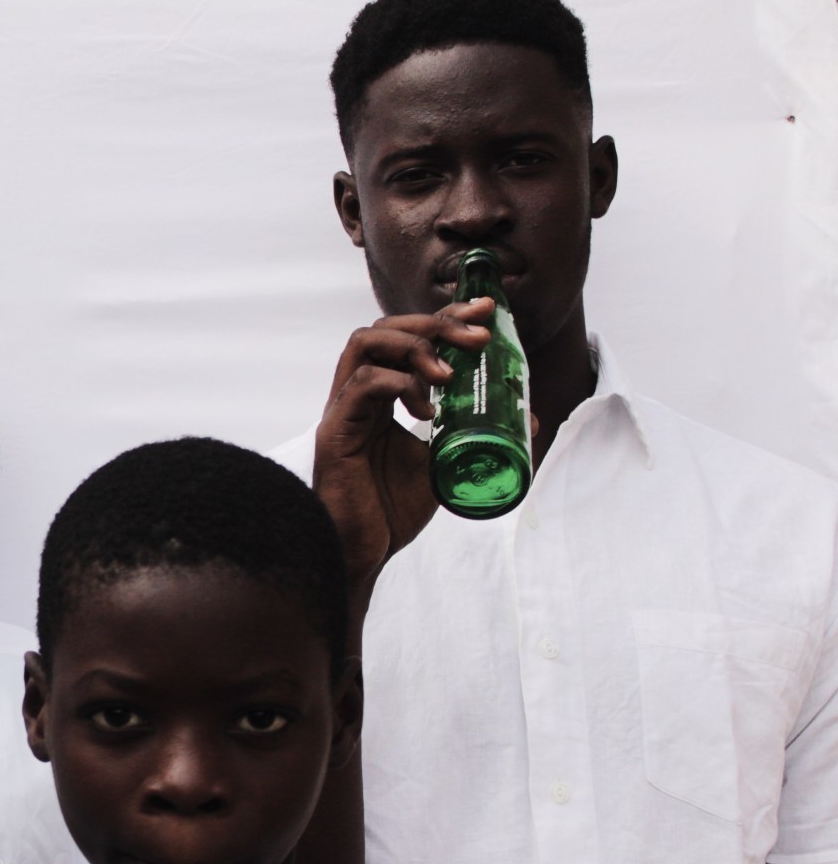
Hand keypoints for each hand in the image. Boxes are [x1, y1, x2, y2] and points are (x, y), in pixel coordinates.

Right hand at [312, 300, 491, 598]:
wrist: (363, 552)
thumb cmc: (390, 511)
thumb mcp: (444, 464)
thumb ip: (474, 436)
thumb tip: (528, 418)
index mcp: (380, 397)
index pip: (408, 337)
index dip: (446, 317)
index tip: (484, 312)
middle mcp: (357, 395)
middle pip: (386, 328)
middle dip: (437, 324)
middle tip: (477, 338)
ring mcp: (343, 410)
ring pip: (366, 342)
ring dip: (415, 347)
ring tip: (447, 374)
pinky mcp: (335, 431)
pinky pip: (362, 384)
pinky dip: (399, 384)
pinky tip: (424, 409)